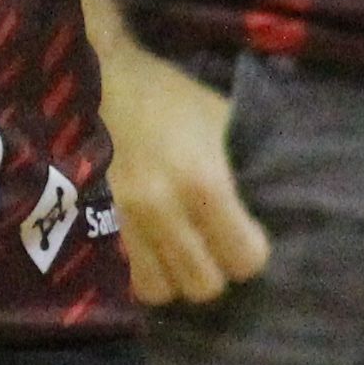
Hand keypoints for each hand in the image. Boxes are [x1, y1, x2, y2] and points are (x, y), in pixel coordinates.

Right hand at [95, 37, 270, 307]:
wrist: (98, 76)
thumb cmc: (170, 97)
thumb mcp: (222, 121)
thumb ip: (244, 168)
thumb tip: (274, 204)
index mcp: (202, 182)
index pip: (244, 259)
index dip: (250, 250)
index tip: (246, 233)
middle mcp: (160, 208)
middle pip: (202, 284)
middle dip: (214, 269)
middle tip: (212, 245)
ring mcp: (120, 217)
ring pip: (159, 289)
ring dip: (173, 275)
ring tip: (178, 251)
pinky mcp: (89, 219)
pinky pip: (123, 276)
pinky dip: (140, 270)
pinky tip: (148, 248)